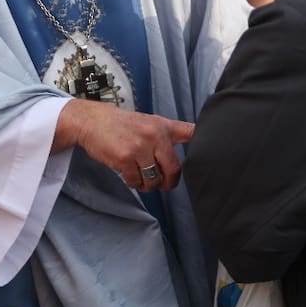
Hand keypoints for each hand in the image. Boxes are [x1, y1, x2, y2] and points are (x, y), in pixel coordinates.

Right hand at [54, 100, 193, 192]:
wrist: (92, 121)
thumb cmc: (121, 124)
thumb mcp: (148, 122)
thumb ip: (166, 135)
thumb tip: (183, 154)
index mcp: (163, 125)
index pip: (191, 132)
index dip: (204, 143)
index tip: (213, 155)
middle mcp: (155, 135)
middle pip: (174, 169)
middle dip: (169, 182)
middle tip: (163, 184)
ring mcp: (140, 147)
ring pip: (155, 179)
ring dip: (149, 185)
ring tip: (141, 179)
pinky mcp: (125, 158)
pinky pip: (137, 182)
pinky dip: (134, 184)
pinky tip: (129, 176)